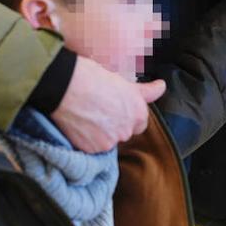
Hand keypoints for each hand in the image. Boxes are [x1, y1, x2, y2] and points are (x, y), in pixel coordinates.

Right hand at [50, 55, 166, 152]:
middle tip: (98, 109)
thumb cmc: (91, 77)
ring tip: (86, 115)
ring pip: (108, 141)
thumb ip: (145, 91)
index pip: (140, 123)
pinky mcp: (93, 149)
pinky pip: (93, 148)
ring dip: (100, 133)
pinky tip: (79, 124)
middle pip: (124, 133)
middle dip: (113, 125)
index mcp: (138, 111)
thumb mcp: (122, 81)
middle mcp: (127, 129)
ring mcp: (110, 141)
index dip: (127, 115)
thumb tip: (161, 87)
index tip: (115, 108)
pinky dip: (87, 140)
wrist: (64, 86)